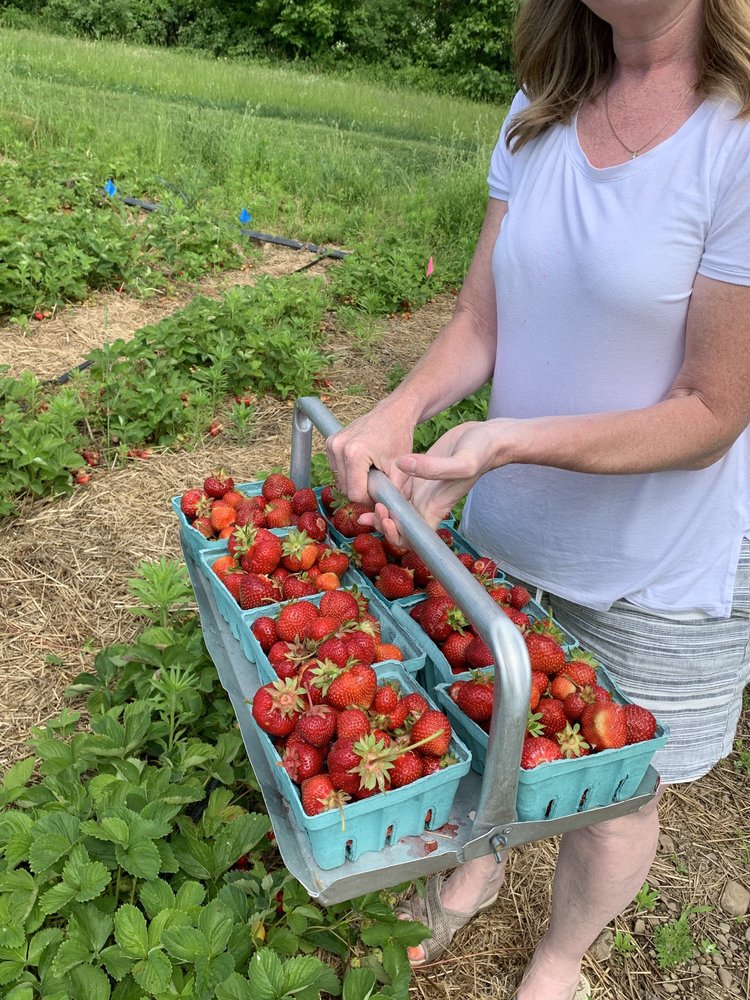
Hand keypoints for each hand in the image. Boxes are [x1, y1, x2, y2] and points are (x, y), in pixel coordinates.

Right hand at [325, 400, 416, 505]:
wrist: (394, 413)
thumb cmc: (399, 437)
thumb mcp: (401, 470)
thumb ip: (395, 495)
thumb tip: (391, 516)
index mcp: (354, 454)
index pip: (354, 494)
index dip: (369, 499)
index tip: (381, 493)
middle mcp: (338, 447)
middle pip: (345, 488)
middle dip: (362, 491)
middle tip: (379, 482)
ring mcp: (332, 444)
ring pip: (340, 480)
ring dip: (355, 482)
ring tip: (372, 471)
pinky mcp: (330, 443)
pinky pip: (338, 469)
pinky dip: (350, 472)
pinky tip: (364, 464)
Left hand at [363, 420, 502, 543]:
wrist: (488, 436)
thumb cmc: (481, 452)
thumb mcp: (462, 462)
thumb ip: (434, 468)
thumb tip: (403, 465)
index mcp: (436, 508)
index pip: (415, 537)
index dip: (397, 535)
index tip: (387, 517)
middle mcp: (426, 504)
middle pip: (400, 528)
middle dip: (382, 524)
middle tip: (374, 507)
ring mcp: (421, 491)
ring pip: (395, 510)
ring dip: (379, 511)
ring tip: (368, 500)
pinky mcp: (417, 475)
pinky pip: (396, 491)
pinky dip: (382, 492)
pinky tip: (371, 483)